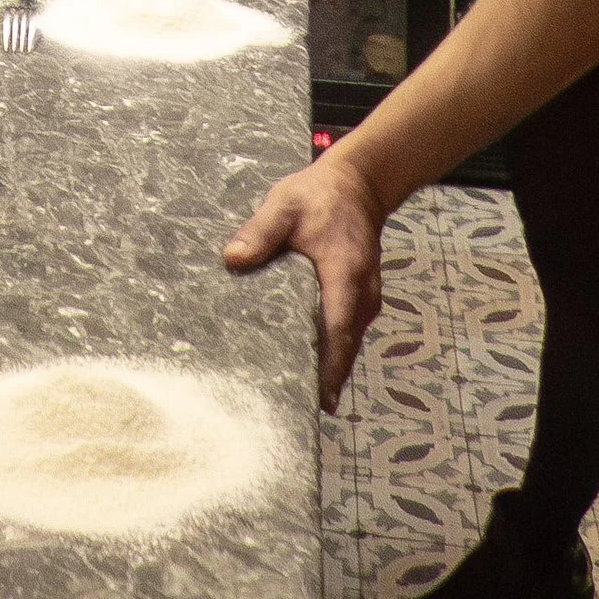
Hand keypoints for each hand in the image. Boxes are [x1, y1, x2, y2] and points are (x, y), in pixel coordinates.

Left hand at [222, 151, 389, 411]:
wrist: (357, 185)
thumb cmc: (317, 196)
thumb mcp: (284, 206)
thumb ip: (260, 232)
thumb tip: (233, 259)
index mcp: (345, 274)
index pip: (338, 330)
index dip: (329, 367)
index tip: (317, 399)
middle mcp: (363, 293)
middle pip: (344, 348)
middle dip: (325, 381)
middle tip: (295, 413)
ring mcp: (365, 299)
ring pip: (346, 344)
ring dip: (328, 370)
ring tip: (296, 402)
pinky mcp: (358, 299)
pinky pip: (344, 333)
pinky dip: (330, 353)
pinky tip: (304, 370)